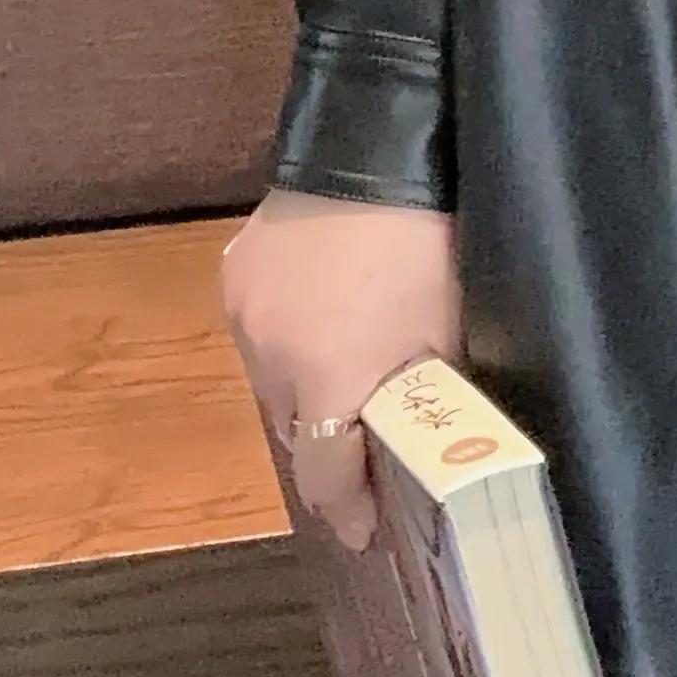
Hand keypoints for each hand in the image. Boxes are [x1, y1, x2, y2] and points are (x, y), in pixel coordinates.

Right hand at [222, 188, 460, 551]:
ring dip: (303, 388)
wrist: (374, 147)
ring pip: (271, 381)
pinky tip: (317, 316)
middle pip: (295, 430)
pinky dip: (285, 336)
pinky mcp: (234, 273)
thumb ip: (423, 396)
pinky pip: (258, 329)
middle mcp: (271, 356)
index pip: (326, 476)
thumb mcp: (442, 329)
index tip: (364, 529)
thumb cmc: (427, 242)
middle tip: (364, 445)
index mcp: (326, 378)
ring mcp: (246, 313)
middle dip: (329, 444)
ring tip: (342, 371)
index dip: (348, 509)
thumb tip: (431, 444)